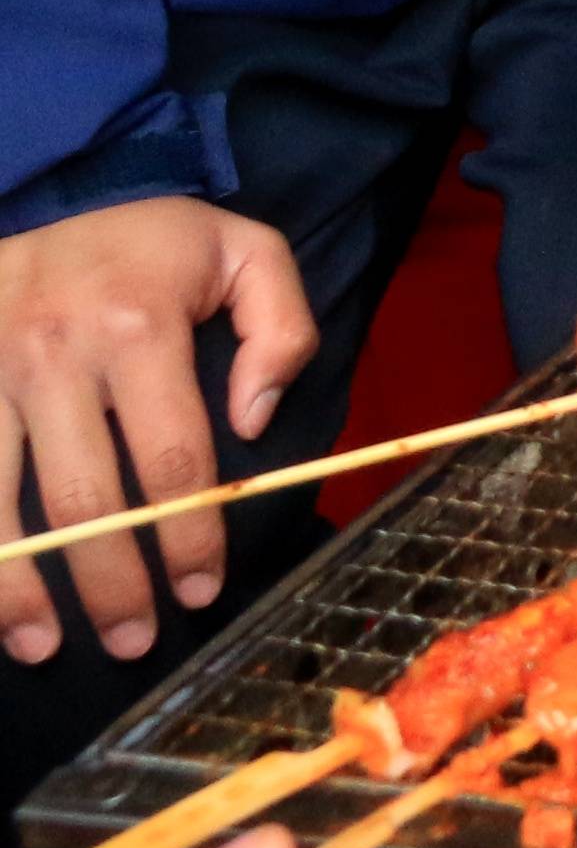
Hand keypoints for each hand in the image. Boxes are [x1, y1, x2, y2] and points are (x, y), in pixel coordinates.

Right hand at [0, 199, 311, 665]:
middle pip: (84, 498)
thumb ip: (279, 329)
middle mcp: (55, 355)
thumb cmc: (154, 243)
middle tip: (136, 640)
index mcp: (138, 326)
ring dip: (19, 589)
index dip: (189, 535)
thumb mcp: (246, 253)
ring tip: (44, 647)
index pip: (173, 457)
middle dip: (110, 583)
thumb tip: (256, 420)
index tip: (201, 588)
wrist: (49, 200)